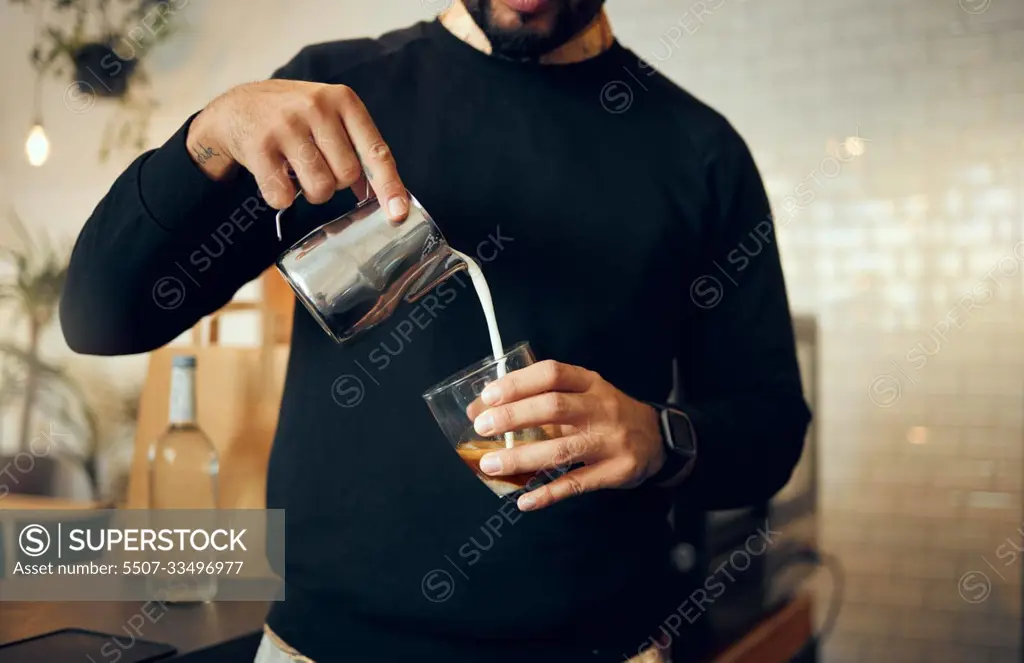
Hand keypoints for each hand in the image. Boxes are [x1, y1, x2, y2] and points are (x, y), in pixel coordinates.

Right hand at [186, 80, 408, 219]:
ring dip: (312, 192)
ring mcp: (286, 125)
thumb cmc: (296, 118)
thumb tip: (388, 198)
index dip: (389, 186)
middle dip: (336, 182)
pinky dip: (281, 197)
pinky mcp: (259, 147)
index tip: (398, 214)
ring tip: (298, 172)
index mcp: (343, 100)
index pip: (376, 151)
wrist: (239, 108)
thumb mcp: (331, 119)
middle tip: (318, 166)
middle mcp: (316, 107)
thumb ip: (360, 151)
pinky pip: (284, 196)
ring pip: (320, 188)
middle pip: (347, 175)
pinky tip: (274, 175)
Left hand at [468, 360, 665, 510]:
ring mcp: (611, 440)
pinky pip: (577, 484)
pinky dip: (548, 494)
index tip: (488, 396)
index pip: (551, 373)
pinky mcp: (616, 470)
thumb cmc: (607, 414)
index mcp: (590, 382)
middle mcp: (601, 407)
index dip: (517, 383)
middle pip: (553, 407)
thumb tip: (484, 409)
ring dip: (521, 458)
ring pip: (562, 449)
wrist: (658, 439)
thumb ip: (544, 398)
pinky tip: (524, 501)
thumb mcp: (585, 393)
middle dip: (513, 417)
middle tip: (482, 427)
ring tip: (490, 465)